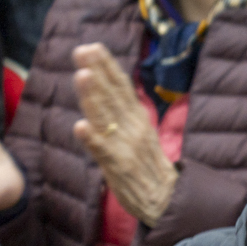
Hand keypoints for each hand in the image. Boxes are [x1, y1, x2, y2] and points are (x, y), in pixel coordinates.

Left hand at [72, 44, 178, 227]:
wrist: (166, 199)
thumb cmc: (146, 164)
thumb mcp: (138, 131)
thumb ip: (122, 110)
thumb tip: (104, 84)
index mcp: (137, 117)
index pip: (121, 87)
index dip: (106, 67)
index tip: (92, 47)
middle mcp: (132, 127)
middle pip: (113, 95)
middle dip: (98, 71)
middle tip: (83, 50)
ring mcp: (125, 146)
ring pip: (106, 117)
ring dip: (93, 96)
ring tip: (82, 75)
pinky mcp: (119, 167)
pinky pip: (103, 151)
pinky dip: (92, 139)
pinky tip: (80, 126)